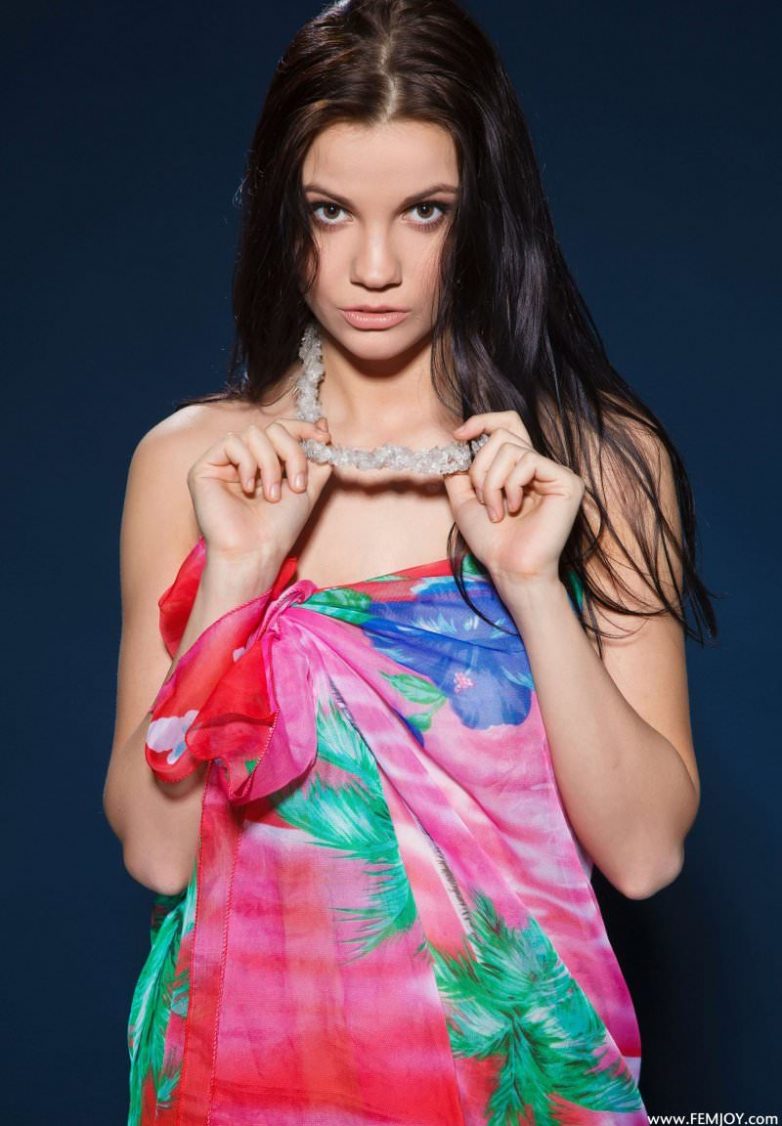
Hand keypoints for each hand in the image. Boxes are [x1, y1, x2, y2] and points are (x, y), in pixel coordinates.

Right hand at [187, 416, 333, 563]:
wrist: (256, 550)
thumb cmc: (279, 527)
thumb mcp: (308, 487)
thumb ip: (317, 458)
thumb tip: (323, 424)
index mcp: (268, 461)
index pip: (284, 429)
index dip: (304, 428)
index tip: (324, 437)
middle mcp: (246, 459)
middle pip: (273, 428)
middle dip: (292, 452)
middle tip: (297, 485)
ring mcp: (224, 462)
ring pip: (254, 434)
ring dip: (271, 464)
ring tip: (272, 495)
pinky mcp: (205, 467)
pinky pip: (231, 443)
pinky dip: (247, 463)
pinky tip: (249, 488)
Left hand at [443, 410, 584, 584]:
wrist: (508, 567)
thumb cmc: (491, 540)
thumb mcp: (463, 498)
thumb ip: (459, 469)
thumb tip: (457, 441)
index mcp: (517, 467)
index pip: (506, 424)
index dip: (482, 422)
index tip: (459, 436)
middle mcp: (538, 465)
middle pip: (503, 433)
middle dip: (480, 466)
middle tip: (481, 497)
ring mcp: (554, 472)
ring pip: (511, 448)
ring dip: (492, 481)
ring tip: (496, 510)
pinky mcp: (567, 481)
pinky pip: (529, 461)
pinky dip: (511, 485)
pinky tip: (513, 508)